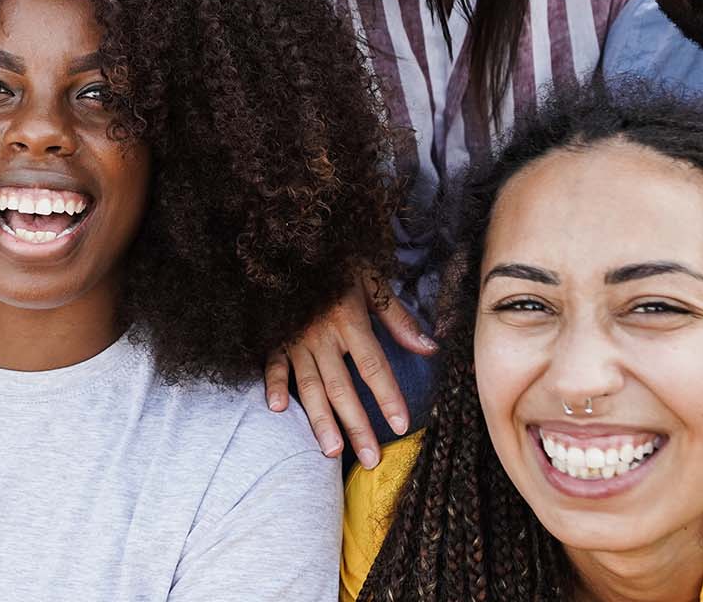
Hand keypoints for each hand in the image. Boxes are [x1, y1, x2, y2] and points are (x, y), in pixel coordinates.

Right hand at [265, 276, 435, 466]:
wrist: (295, 243)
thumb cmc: (339, 264)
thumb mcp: (373, 282)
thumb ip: (398, 318)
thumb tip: (430, 348)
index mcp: (349, 319)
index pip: (373, 365)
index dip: (387, 396)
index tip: (401, 426)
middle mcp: (322, 334)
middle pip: (342, 387)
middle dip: (357, 425)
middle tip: (370, 459)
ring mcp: (295, 338)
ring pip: (309, 385)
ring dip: (320, 420)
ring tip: (332, 451)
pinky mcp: (275, 338)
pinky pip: (272, 364)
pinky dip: (273, 385)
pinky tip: (278, 409)